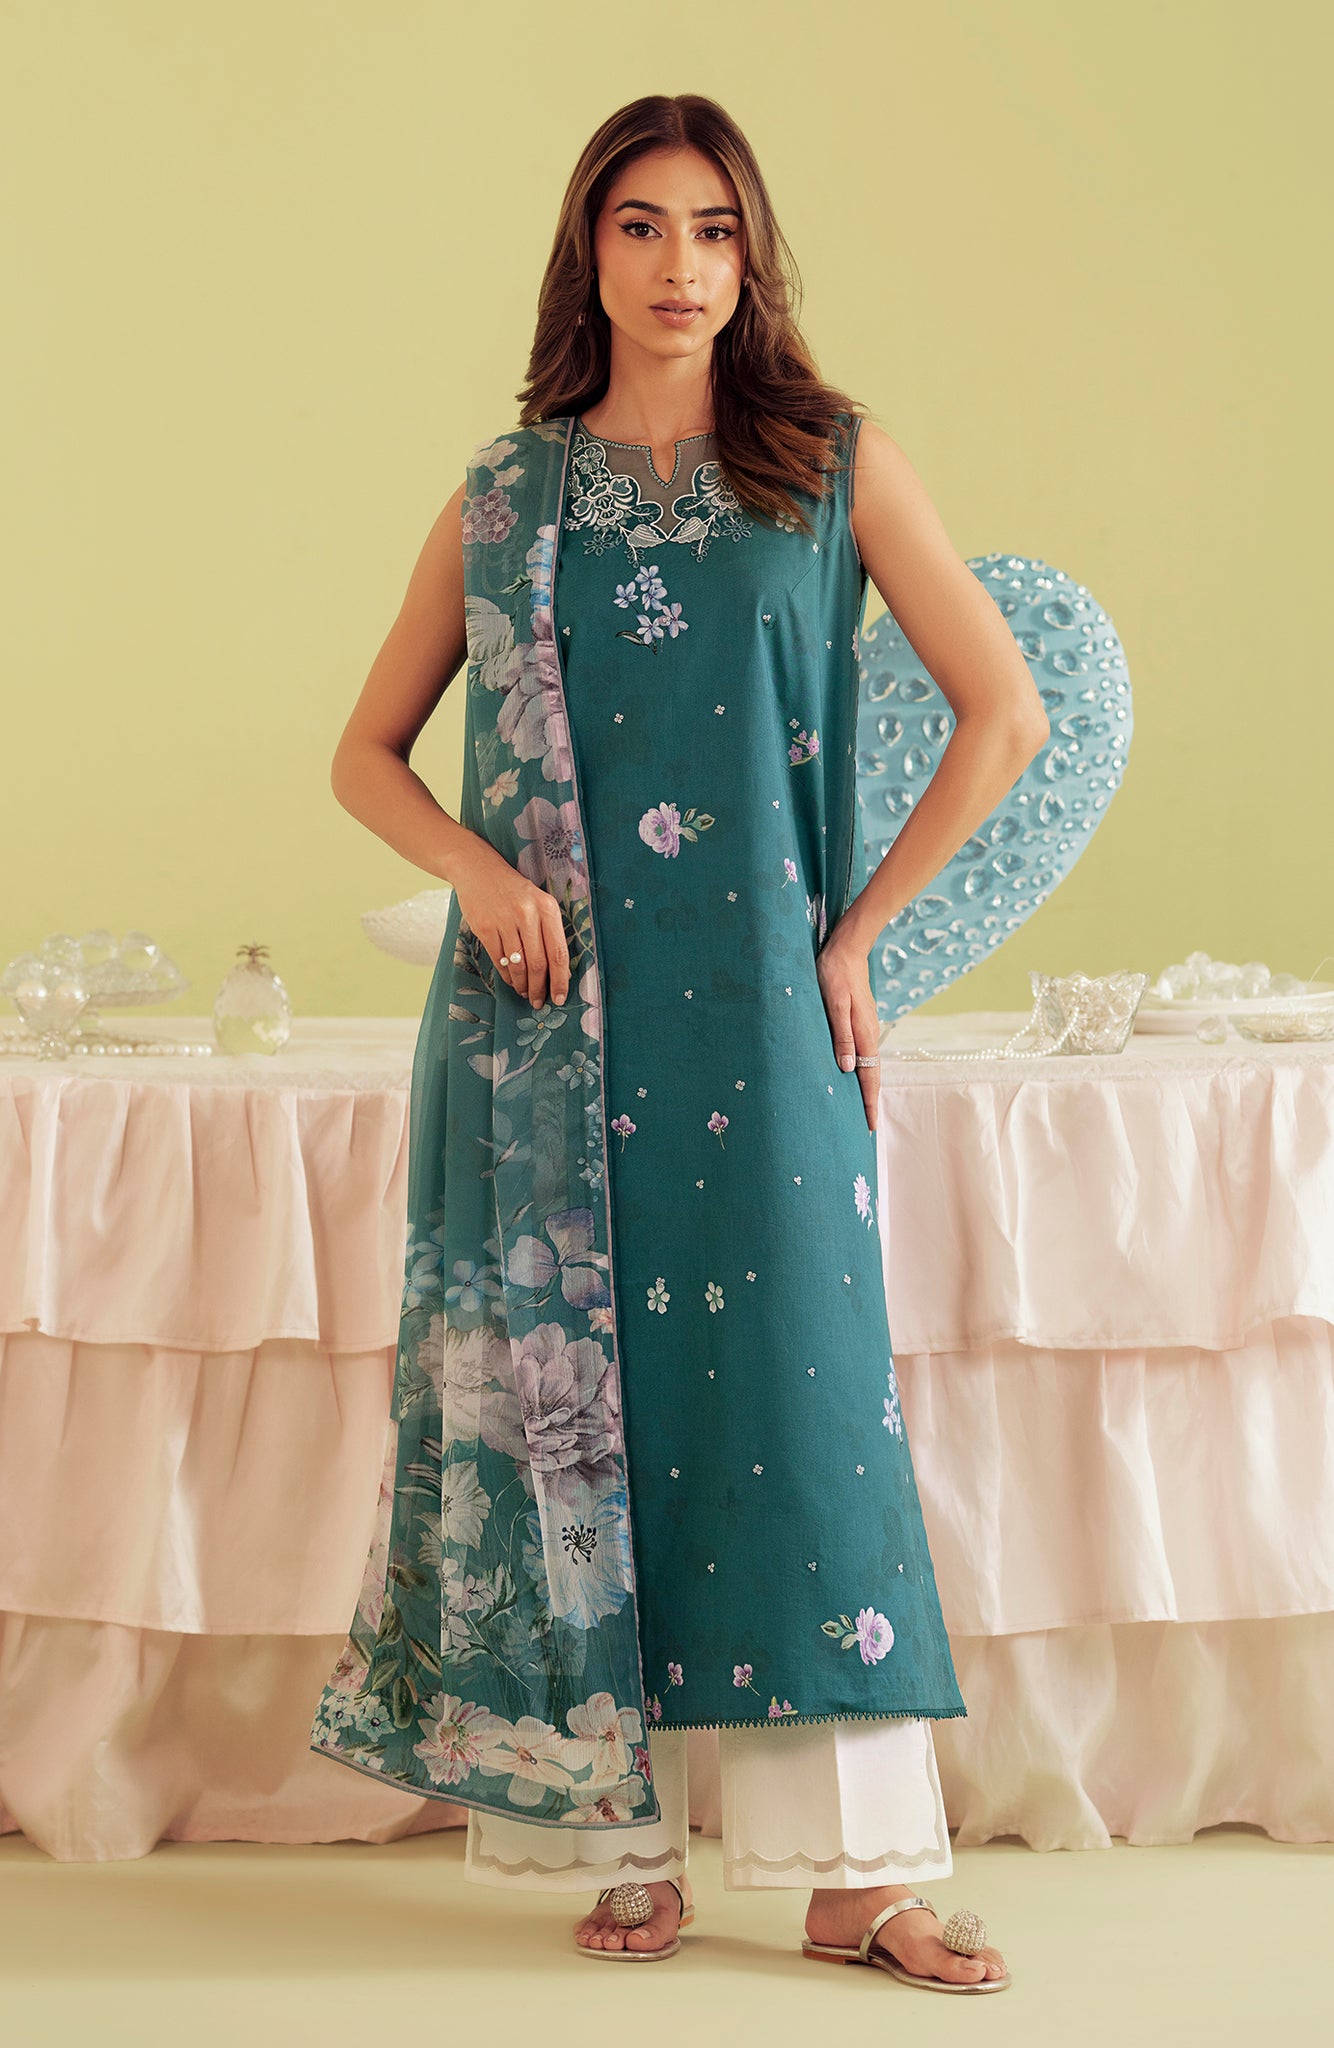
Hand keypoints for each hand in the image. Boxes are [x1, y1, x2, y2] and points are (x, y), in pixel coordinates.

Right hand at [449, 837, 570, 1008]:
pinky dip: (506, 976)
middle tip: (539, 1002)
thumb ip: (548, 930)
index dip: (560, 980)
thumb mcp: (538, 901)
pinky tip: (510, 981)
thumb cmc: (513, 890)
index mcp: (547, 908)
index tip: (560, 997)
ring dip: (522, 985)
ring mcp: (505, 921)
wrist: (477, 869)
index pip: (559, 953)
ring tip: (525, 993)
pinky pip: (499, 961)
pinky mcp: (485, 927)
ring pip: (518, 966)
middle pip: (538, 964)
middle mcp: (528, 914)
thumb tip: (556, 971)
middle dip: (540, 988)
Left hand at [815, 925, 880, 1131]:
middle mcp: (869, 1034)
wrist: (847, 949)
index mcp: (864, 1034)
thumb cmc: (834, 974)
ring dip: (866, 1087)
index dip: (869, 1102)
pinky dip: (862, 1071)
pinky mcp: (860, 1022)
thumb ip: (841, 1036)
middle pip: (872, 1075)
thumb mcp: (833, 1004)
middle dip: (870, 1101)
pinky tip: (854, 1075)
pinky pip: (863, 1054)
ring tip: (862, 1108)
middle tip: (868, 1127)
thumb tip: (848, 1068)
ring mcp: (866, 1028)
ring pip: (868, 1065)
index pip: (869, 1077)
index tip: (871, 1126)